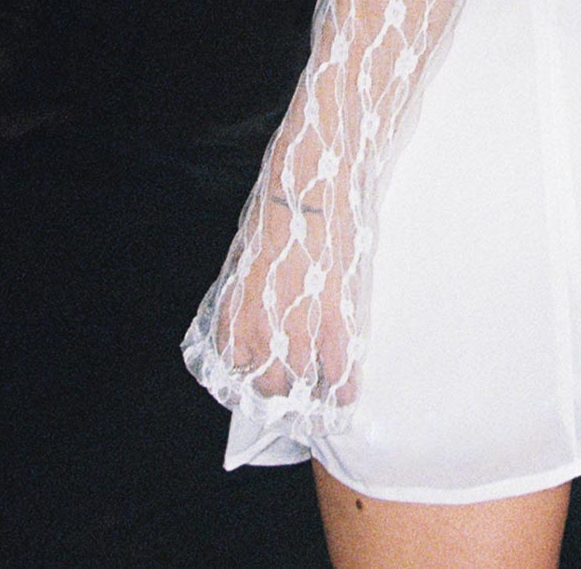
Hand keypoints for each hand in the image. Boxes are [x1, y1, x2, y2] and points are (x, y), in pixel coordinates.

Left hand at [215, 162, 358, 410]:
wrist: (306, 190)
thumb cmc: (280, 215)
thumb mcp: (250, 261)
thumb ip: (252, 296)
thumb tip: (265, 315)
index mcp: (234, 315)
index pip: (236, 368)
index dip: (255, 375)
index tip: (270, 376)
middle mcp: (260, 333)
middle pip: (269, 385)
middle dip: (285, 389)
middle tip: (301, 385)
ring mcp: (297, 331)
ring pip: (302, 385)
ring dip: (314, 391)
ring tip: (326, 387)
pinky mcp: (333, 323)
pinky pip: (337, 373)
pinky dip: (343, 388)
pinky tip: (346, 391)